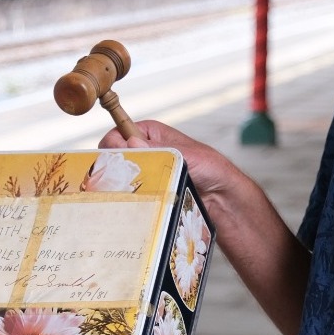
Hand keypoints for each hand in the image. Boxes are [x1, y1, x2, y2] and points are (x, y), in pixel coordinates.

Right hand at [99, 119, 246, 215]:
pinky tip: (131, 201)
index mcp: (150, 132)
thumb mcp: (184, 154)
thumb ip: (157, 149)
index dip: (112, 145)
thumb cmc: (209, 167)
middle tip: (119, 179)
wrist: (221, 195)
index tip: (115, 160)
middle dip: (113, 166)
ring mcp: (144, 170)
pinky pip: (130, 191)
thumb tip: (130, 143)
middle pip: (114, 155)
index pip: (118, 133)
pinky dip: (128, 196)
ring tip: (125, 192)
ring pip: (119, 175)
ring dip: (119, 183)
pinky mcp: (147, 188)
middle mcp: (144, 149)